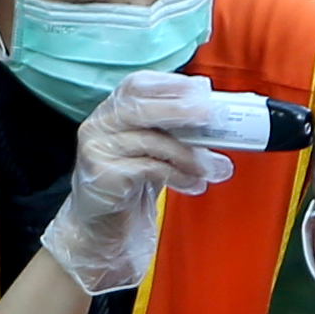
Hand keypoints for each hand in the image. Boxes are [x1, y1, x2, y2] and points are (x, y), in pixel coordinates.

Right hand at [41, 71, 234, 293]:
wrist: (105, 229)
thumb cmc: (134, 182)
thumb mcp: (157, 149)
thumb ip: (176, 130)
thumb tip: (217, 116)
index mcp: (113, 110)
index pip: (137, 85)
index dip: (170, 84)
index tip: (203, 90)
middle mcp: (99, 124)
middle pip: (141, 107)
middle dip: (181, 110)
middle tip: (212, 117)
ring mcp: (96, 149)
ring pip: (151, 141)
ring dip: (190, 155)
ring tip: (214, 168)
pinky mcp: (103, 176)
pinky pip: (149, 169)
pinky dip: (179, 175)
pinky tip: (194, 184)